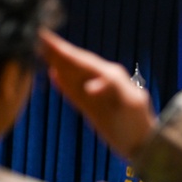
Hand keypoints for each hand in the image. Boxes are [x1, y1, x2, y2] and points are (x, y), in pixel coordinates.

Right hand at [40, 30, 157, 159]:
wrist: (143, 145)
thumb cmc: (137, 124)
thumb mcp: (129, 103)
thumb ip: (112, 90)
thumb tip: (89, 87)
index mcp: (111, 75)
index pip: (82, 60)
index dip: (64, 50)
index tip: (46, 38)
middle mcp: (102, 80)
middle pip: (75, 63)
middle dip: (57, 51)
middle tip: (37, 36)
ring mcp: (96, 94)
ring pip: (73, 75)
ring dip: (57, 63)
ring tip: (40, 50)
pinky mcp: (91, 108)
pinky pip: (74, 92)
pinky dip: (64, 83)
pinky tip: (53, 74)